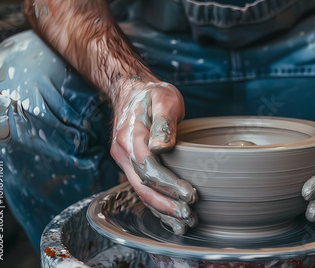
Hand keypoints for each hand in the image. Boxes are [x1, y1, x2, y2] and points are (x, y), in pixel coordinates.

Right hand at [109, 75, 197, 234]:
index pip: (149, 168)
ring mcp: (125, 160)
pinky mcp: (131, 165)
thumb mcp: (164, 99)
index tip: (191, 194)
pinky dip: (157, 204)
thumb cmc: (152, 94)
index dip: (169, 184)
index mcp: (130, 136)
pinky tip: (170, 217)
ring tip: (184, 223)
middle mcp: (123, 152)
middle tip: (189, 216)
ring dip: (162, 210)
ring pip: (141, 192)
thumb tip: (161, 147)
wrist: (132, 91)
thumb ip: (163, 123)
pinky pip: (142, 188)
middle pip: (143, 186)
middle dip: (166, 205)